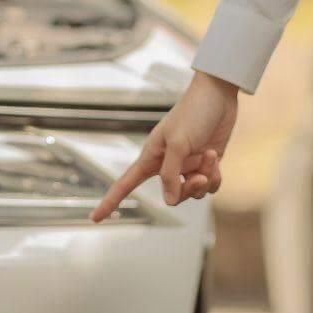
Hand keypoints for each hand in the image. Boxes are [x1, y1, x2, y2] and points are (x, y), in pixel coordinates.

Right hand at [89, 71, 237, 222]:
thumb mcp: (177, 143)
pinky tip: (216, 158)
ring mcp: (188, 165)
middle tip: (198, 177)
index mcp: (151, 156)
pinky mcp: (207, 164)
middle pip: (172, 194)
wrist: (218, 95)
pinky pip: (209, 184)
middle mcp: (168, 163)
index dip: (110, 201)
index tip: (94, 218)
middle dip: (187, 190)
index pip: (125, 183)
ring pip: (193, 192)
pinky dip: (215, 177)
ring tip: (210, 157)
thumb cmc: (192, 112)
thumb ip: (170, 175)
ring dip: (205, 179)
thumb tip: (170, 201)